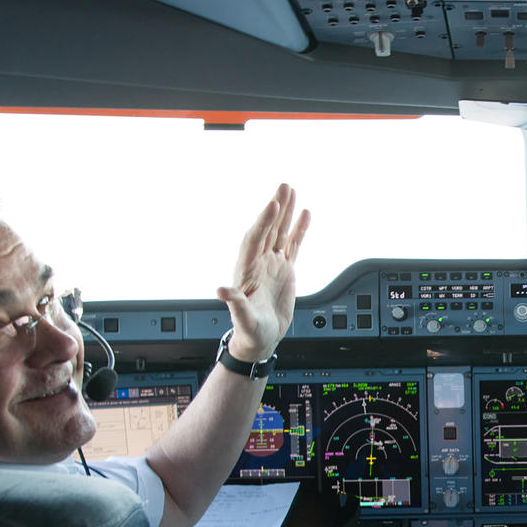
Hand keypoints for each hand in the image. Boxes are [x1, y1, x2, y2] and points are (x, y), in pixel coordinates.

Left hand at [216, 183, 309, 361]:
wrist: (259, 340)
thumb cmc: (249, 331)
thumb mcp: (242, 319)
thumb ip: (235, 303)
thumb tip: (221, 290)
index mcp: (246, 271)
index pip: (254, 240)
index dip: (263, 222)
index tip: (273, 205)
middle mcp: (258, 263)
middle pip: (267, 229)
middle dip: (276, 208)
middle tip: (284, 186)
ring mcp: (272, 264)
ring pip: (280, 233)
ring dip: (286, 213)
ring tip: (292, 190)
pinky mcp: (285, 270)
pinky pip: (292, 245)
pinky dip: (299, 229)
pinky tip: (305, 213)